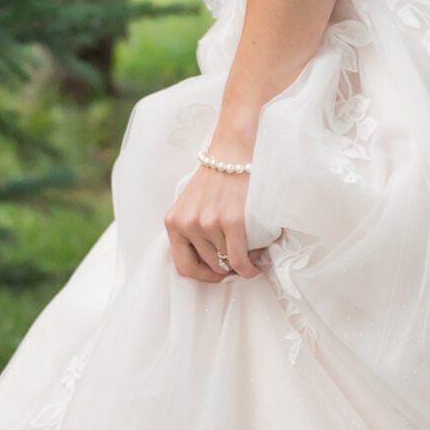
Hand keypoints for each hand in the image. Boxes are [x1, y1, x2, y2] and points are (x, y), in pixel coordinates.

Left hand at [166, 160, 267, 283]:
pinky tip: (256, 265)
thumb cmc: (215, 182)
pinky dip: (249, 268)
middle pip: (210, 265)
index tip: (218, 272)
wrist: (233, 154)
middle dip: (227, 267)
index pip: (183, 266)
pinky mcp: (231, 221)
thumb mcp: (190, 206)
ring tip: (250, 251)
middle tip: (240, 258)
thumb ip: (191, 232)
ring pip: (227, 262)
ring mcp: (208, 223)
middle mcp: (187, 224)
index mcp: (173, 222)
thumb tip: (210, 266)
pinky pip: (239, 260)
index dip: (203, 276)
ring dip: (242, 262)